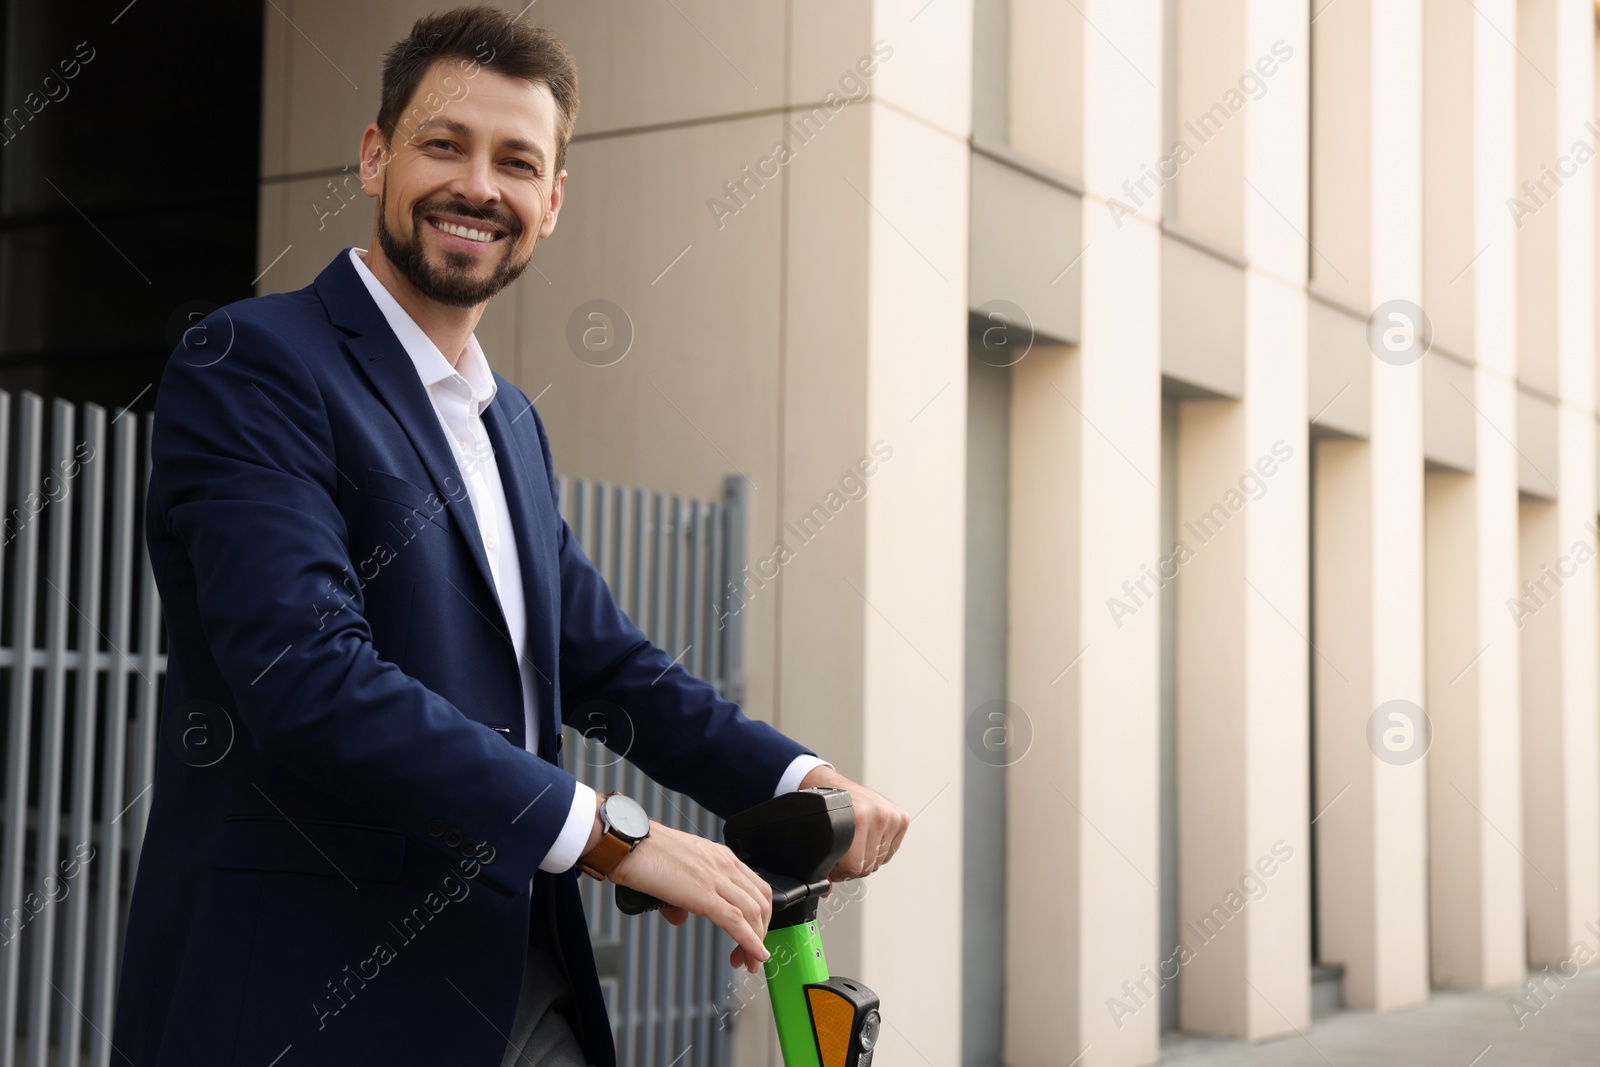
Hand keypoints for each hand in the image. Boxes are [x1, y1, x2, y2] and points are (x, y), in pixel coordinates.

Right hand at [607, 821, 772, 971]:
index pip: (756, 889)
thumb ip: (680, 897)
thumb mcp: (673, 873)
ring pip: (754, 913)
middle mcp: (724, 864)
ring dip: (755, 943)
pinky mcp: (703, 894)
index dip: (761, 917)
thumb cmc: (643, 853)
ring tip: (747, 963)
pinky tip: (753, 956)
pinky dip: (750, 942)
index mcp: (720, 857)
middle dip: (761, 933)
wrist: (628, 844)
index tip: (754, 937)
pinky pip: (736, 921)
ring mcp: (716, 877)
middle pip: (762, 903)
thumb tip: (679, 918)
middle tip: (751, 956)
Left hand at [798, 765, 909, 880]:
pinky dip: (879, 849)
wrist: (829, 786)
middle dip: (853, 865)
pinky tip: (867, 837)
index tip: (834, 864)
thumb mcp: (819, 837)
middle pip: (869, 866)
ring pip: (880, 860)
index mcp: (859, 818)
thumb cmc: (823, 810)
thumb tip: (825, 890)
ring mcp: (891, 816)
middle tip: (843, 852)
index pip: (856, 868)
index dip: (841, 872)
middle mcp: (878, 815)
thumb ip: (823, 866)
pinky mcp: (901, 818)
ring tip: (854, 842)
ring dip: (866, 857)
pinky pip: (890, 851)